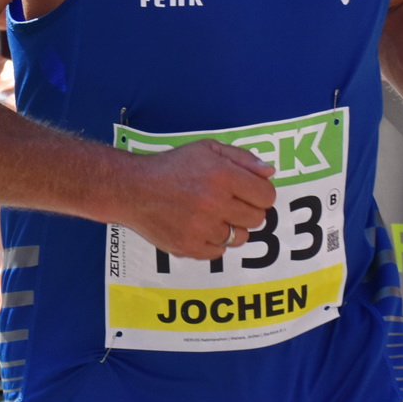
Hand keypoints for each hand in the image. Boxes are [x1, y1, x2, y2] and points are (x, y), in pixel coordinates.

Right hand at [115, 140, 277, 260]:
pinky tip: (200, 227)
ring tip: (213, 215)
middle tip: (230, 203)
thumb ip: (242, 158)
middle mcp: (215, 203)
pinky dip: (213, 242)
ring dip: (232, 227)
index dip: (260, 193)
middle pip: (257, 219)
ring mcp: (202, 228)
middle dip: (247, 210)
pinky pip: (219, 252)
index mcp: (223, 176)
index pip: (266, 195)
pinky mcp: (189, 247)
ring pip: (240, 238)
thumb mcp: (206, 149)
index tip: (249, 192)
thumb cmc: (172, 166)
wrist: (132, 188)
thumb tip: (270, 172)